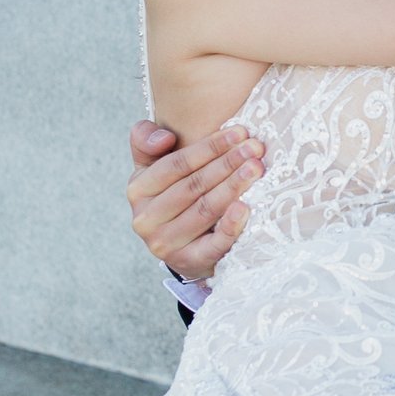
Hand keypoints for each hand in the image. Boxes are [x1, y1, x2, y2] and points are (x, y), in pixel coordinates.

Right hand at [127, 120, 263, 278]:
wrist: (181, 245)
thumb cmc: (173, 194)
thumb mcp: (153, 166)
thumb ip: (147, 142)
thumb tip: (164, 138)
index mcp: (137, 190)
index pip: (176, 164)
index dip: (209, 147)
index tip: (239, 133)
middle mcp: (146, 219)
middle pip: (194, 185)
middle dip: (228, 163)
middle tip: (255, 148)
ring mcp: (165, 244)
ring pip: (205, 210)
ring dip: (233, 187)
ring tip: (256, 168)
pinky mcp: (187, 262)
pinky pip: (213, 244)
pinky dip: (230, 226)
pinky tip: (245, 208)